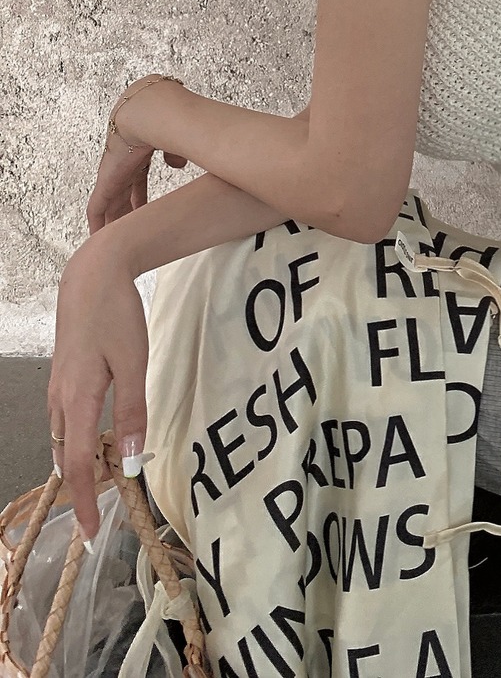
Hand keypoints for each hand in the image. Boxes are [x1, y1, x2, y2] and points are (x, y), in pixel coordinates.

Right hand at [49, 237, 149, 543]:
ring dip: (80, 467)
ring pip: (64, 441)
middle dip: (81, 491)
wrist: (92, 276)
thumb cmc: (116, 314)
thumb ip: (133, 410)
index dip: (84, 502)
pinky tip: (94, 445)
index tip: (88, 533)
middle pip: (67, 459)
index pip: (78, 466)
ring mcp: (57, 390)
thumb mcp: (134, 361)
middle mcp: (60, 400)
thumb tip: (131, 458)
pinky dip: (77, 443)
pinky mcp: (62, 380)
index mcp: (77, 400)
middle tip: (97, 519)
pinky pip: (66, 424)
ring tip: (101, 489)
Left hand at [87, 75, 188, 234]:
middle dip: (127, 214)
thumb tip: (177, 164)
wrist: (151, 113)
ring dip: (113, 222)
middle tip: (131, 233)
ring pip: (110, 204)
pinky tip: (96, 237)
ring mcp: (112, 173)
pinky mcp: (105, 181)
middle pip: (122, 195)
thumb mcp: (175, 142)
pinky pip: (96, 208)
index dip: (140, 197)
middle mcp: (123, 163)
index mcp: (138, 153)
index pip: (136, 180)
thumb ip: (175, 153)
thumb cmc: (167, 120)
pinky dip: (97, 224)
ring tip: (115, 241)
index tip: (145, 212)